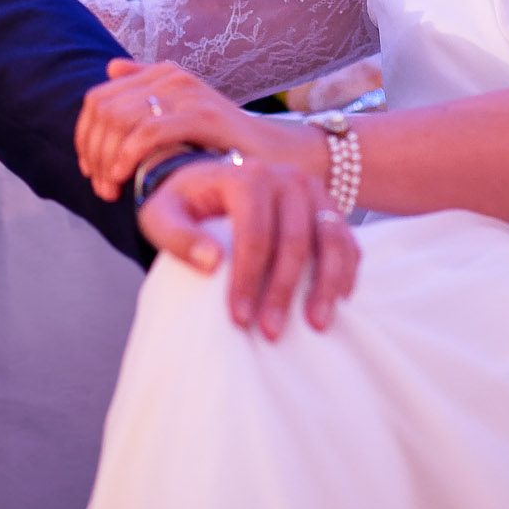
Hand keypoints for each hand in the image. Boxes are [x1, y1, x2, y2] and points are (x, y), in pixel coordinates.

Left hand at [77, 59, 315, 200]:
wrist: (276, 157)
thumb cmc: (224, 145)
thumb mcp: (181, 119)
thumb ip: (147, 93)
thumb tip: (111, 67)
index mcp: (161, 75)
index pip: (98, 99)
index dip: (84, 137)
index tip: (90, 171)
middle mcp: (171, 77)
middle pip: (104, 110)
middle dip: (93, 152)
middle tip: (101, 188)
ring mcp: (187, 93)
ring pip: (120, 120)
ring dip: (107, 159)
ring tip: (112, 189)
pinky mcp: (202, 114)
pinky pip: (147, 132)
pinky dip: (127, 156)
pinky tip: (126, 178)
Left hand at [140, 155, 358, 336]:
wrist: (208, 187)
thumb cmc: (182, 206)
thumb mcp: (161, 216)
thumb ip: (178, 236)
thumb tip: (212, 261)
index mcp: (246, 175)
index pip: (254, 233)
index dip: (249, 279)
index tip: (240, 318)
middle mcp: (286, 177)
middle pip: (295, 240)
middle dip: (284, 291)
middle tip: (271, 332)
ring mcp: (313, 191)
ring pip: (331, 240)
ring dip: (327, 285)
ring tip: (316, 325)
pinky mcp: (329, 208)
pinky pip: (347, 243)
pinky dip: (346, 273)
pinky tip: (336, 304)